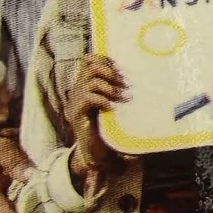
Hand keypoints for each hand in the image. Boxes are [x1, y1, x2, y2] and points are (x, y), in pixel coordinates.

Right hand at [65, 55, 131, 194]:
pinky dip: (103, 100)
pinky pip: (88, 99)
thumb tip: (136, 77)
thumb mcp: (115, 104)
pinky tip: (112, 108)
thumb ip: (118, 90)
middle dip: (110, 72)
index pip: (88, 60)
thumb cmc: (109, 128)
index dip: (104, 59)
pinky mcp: (76, 115)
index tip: (121, 69)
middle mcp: (77, 91)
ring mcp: (75, 103)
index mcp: (85, 85)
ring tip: (124, 97)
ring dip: (111, 87)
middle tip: (126, 84)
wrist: (97, 153)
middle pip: (89, 67)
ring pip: (90, 82)